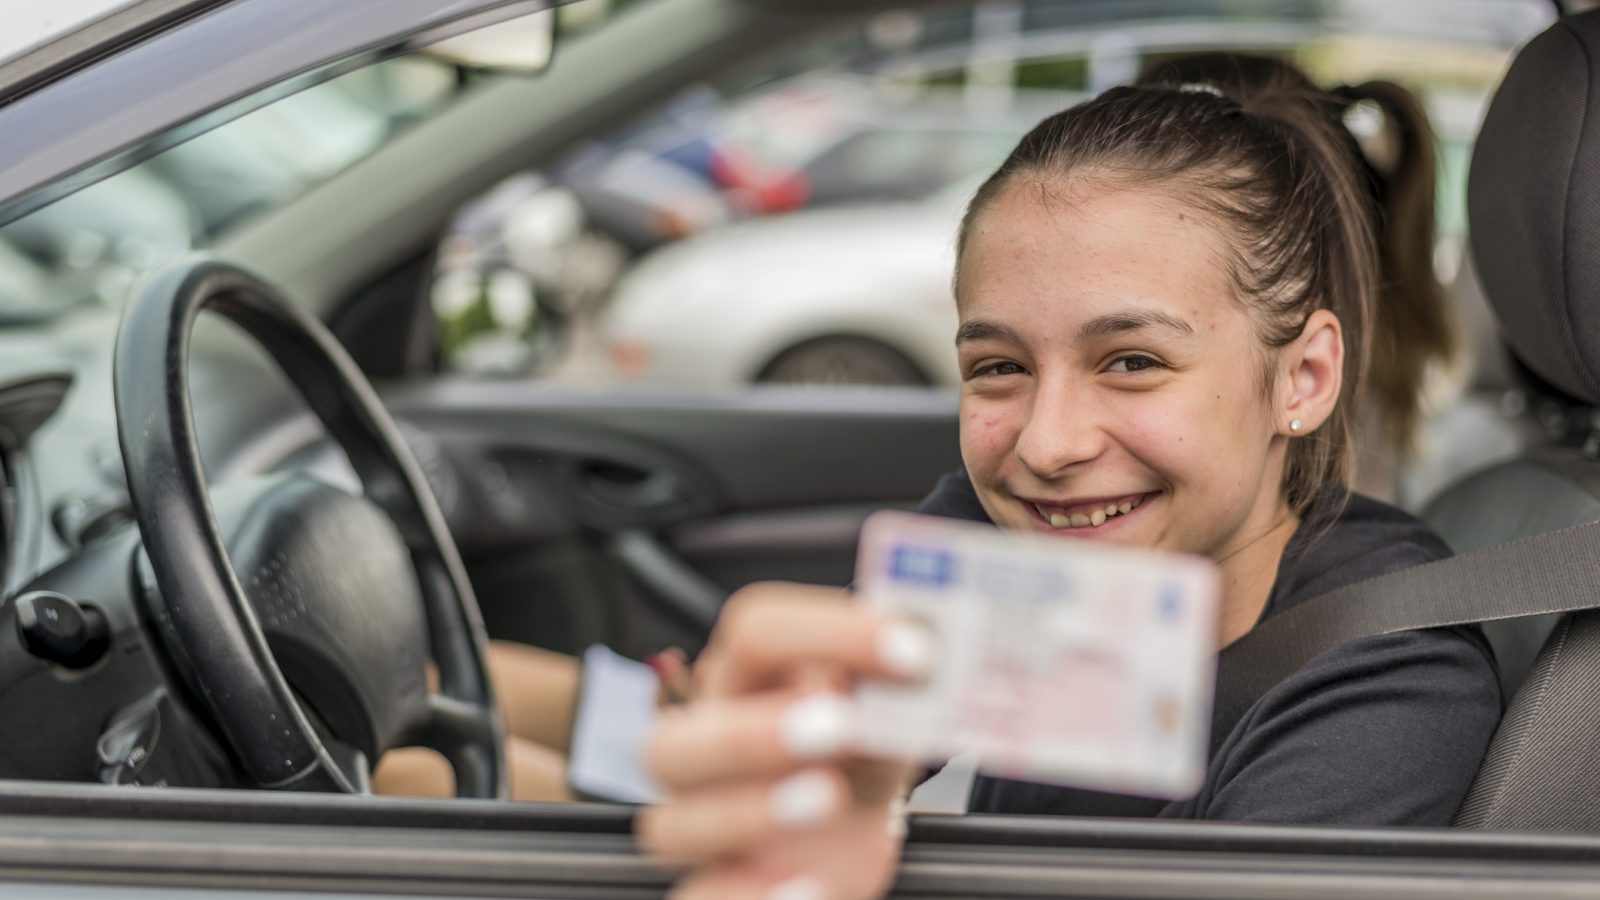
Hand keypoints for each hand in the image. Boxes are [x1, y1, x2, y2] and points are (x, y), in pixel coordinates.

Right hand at [636, 583, 934, 899]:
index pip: (757, 633)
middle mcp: (707, 756)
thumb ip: (892, 691)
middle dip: (750, 734)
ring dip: (749, 812)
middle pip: (673, 740)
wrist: (845, 846)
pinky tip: (807, 886)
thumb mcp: (882, 721)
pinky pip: (703, 898)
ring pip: (673, 828)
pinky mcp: (720, 888)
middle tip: (837, 726)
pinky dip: (746, 896)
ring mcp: (706, 830)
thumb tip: (930, 647)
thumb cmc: (855, 768)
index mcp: (745, 688)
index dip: (829, 634)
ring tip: (829, 798)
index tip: (911, 651)